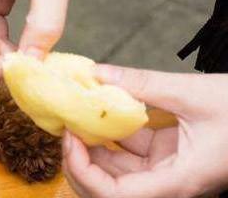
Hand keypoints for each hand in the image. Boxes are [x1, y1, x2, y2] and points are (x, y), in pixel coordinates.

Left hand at [63, 65, 227, 197]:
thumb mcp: (193, 93)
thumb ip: (142, 84)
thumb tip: (96, 73)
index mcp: (179, 182)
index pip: (117, 196)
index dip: (84, 174)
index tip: (70, 139)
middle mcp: (169, 183)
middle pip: (108, 188)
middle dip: (80, 160)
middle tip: (65, 125)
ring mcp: (167, 170)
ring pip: (116, 169)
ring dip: (92, 146)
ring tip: (75, 113)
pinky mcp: (167, 155)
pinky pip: (130, 151)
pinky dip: (111, 134)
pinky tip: (97, 109)